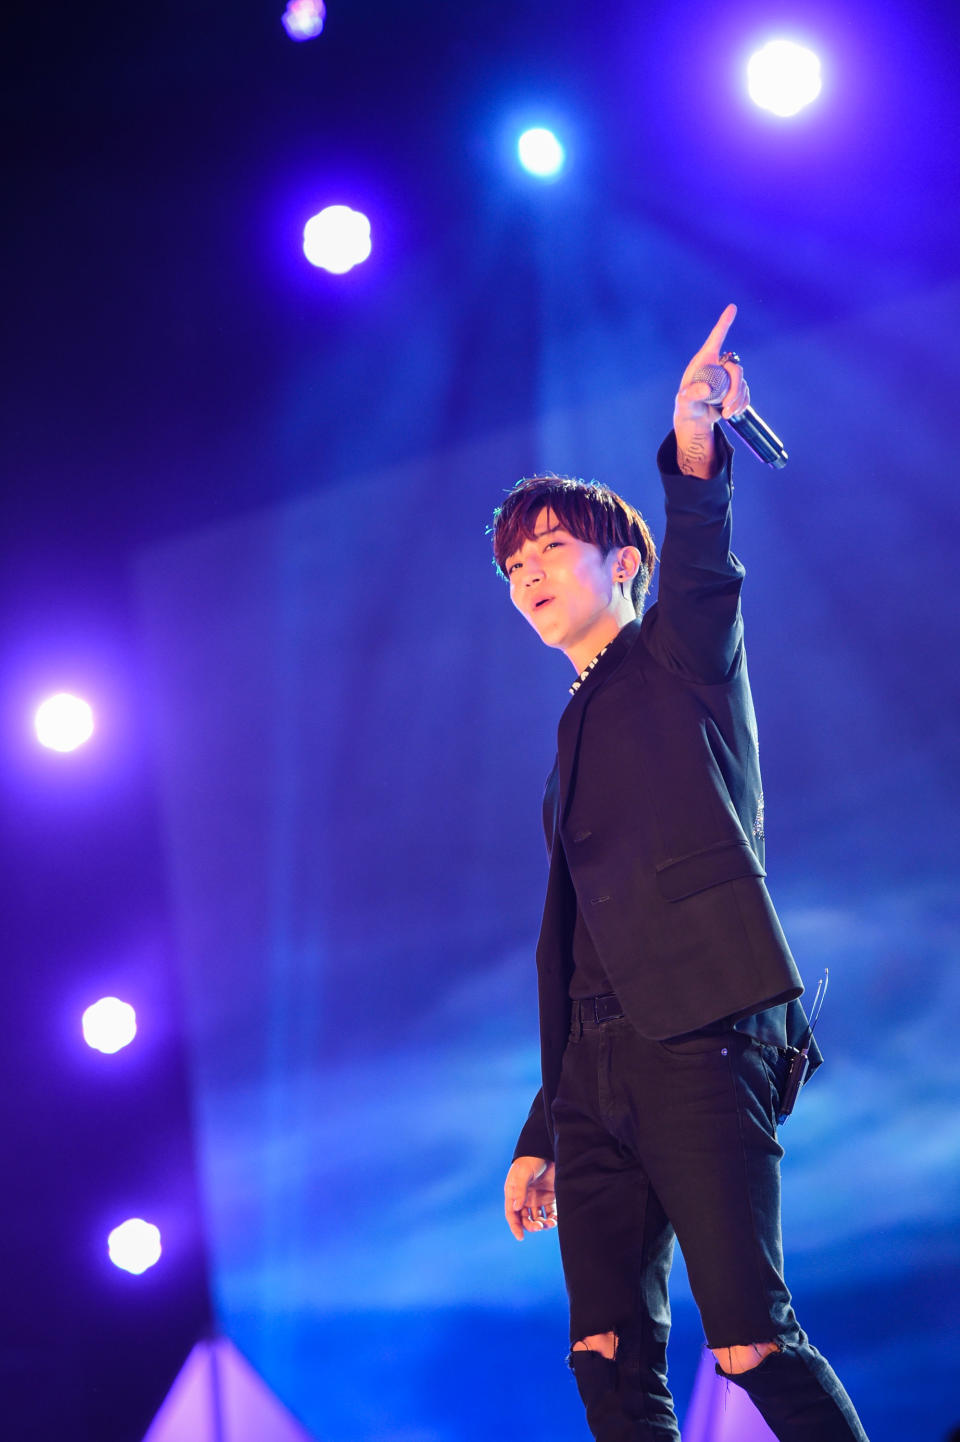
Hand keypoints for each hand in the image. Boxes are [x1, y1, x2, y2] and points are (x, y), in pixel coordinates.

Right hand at [504, 1156, 556, 1240]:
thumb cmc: (530, 1161)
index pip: (512, 1214)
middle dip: (531, 1226)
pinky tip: (554, 1220)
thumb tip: (515, 1208)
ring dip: (542, 1224)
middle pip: (525, 1219)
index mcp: (514, 1194)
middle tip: (538, 1226)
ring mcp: (537, 1199)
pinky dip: (552, 1219)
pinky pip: (550, 1213)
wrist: (545, 1150)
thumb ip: (519, 1190)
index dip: (515, 1226)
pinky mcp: (549, 1197)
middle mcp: (524, 1199)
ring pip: (538, 1218)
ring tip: (548, 1224)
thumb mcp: (522, 1174)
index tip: (520, 1237)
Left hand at [673, 304, 750, 477]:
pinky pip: (745, 393)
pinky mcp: (734, 389)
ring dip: (737, 400)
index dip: (724, 322)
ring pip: (742, 383)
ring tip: (726, 414)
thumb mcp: (684, 402)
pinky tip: (732, 413)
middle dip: (735, 388)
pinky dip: (741, 404)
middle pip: (736, 368)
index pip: (716, 338)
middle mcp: (718, 365)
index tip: (732, 307)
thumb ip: (691, 395)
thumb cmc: (686, 407)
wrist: (694, 419)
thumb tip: (706, 389)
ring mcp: (727, 377)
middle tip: (727, 406)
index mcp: (704, 361)